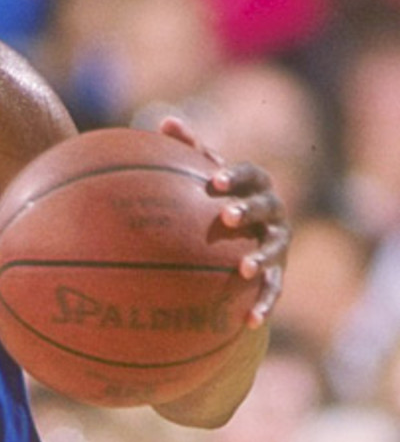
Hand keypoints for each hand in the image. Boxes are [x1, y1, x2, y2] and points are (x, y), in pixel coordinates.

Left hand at [157, 116, 289, 327]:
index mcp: (256, 186)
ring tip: (244, 269)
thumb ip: (189, 151)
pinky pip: (273, 290)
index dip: (234, 176)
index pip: (251, 174)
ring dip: (262, 258)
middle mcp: (272, 212)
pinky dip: (264, 304)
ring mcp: (276, 243)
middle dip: (248, 211)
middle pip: (265, 207)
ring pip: (274, 248)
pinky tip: (248, 320)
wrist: (242, 238)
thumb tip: (165, 120)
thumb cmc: (216, 201)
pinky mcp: (276, 274)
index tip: (213, 181)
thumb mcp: (205, 176)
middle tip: (225, 217)